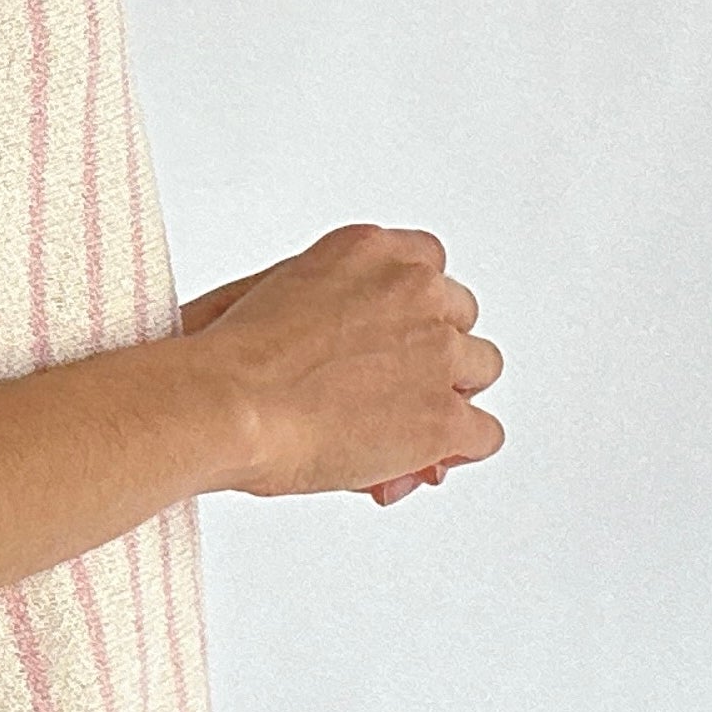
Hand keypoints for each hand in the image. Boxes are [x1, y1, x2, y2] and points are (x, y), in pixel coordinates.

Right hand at [178, 226, 502, 500]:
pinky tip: (417, 460)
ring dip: (449, 395)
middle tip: (389, 388)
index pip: (426, 265)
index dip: (409, 311)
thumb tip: (347, 354)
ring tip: (401, 426)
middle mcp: (413, 290)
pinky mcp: (445, 416)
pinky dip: (454, 451)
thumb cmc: (228, 357)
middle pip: (458, 317)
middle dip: (430, 353)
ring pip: (481, 369)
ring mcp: (437, 352)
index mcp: (370, 251)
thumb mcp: (270, 293)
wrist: (227, 404)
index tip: (390, 337)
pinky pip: (484, 434)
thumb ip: (325, 307)